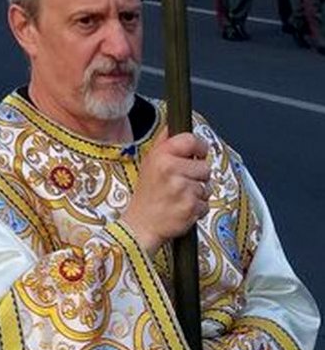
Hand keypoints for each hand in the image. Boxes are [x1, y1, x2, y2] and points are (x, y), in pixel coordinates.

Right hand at [122, 132, 210, 255]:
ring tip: (180, 196)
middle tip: (182, 181)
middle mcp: (172, 169)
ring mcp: (182, 189)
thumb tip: (173, 125)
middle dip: (198, 175)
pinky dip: (198, 208)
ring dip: (198, 193)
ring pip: (207, 186)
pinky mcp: (191, 207)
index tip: (199, 153)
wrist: (142, 223)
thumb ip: (164, 142)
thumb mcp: (149, 161)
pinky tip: (183, 207)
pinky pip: (206, 203)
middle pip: (205, 166)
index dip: (200, 146)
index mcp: (161, 155)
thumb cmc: (147, 192)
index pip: (191, 140)